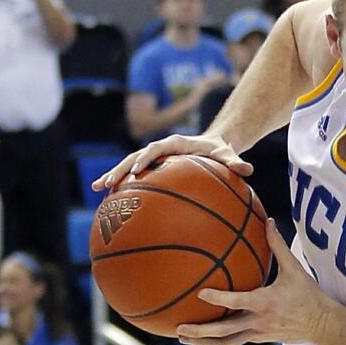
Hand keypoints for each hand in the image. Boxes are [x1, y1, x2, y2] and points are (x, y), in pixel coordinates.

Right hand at [95, 125, 248, 191]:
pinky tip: (108, 200)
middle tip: (107, 183)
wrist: (214, 144)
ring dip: (113, 176)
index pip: (155, 149)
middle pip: (134, 157)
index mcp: (174, 144)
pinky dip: (122, 186)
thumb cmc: (220, 151)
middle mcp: (160, 149)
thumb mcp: (228, 155)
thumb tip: (247, 169)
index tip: (137, 171)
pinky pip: (135, 177)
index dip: (145, 158)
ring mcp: (153, 158)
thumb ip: (235, 162)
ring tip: (97, 189)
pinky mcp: (152, 168)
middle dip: (120, 169)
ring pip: (129, 166)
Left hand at [177, 220, 331, 344]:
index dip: (218, 298)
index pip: (237, 302)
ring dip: (204, 342)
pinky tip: (203, 336)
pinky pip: (234, 342)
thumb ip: (278, 245)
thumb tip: (268, 221)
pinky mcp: (259, 339)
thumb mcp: (295, 269)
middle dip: (200, 332)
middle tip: (179, 329)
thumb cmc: (309, 295)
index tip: (201, 293)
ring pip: (226, 343)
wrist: (323, 325)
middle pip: (224, 331)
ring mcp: (257, 334)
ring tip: (183, 338)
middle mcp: (258, 321)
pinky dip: (216, 340)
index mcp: (265, 303)